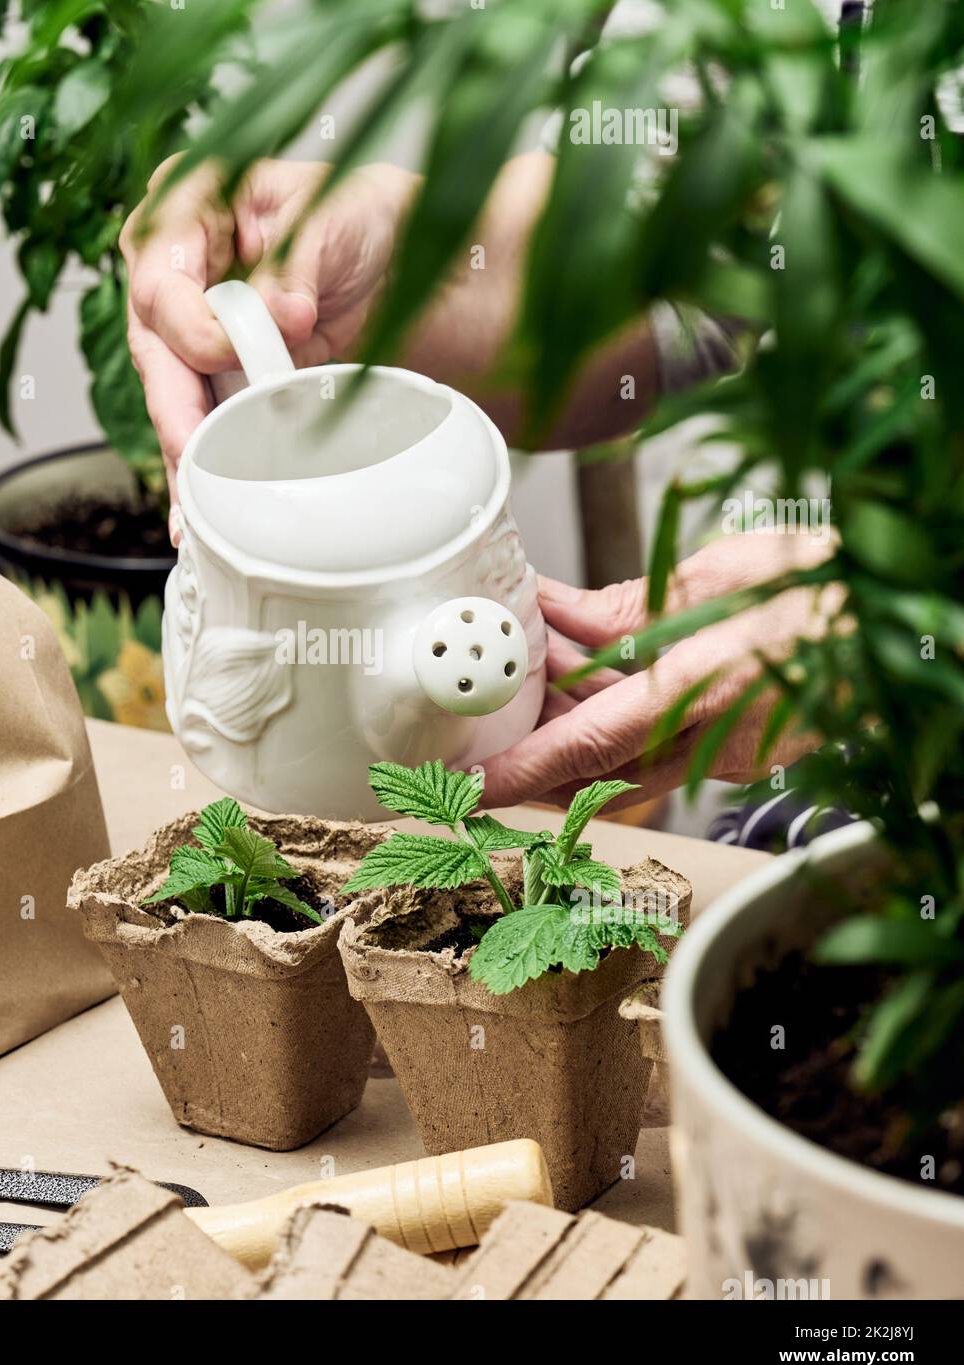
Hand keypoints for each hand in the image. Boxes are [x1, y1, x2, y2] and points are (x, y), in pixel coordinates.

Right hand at [119, 156, 418, 512]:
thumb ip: (297, 260)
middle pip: (154, 350)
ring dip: (184, 456)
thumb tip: (283, 313)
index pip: (160, 282)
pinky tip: (198, 510)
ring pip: (169, 399)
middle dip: (174, 410)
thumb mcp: (333, 213)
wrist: (400, 264)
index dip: (192, 328)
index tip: (231, 354)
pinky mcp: (215, 379)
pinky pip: (198, 426)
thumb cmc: (358, 215)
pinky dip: (202, 468)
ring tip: (192, 509)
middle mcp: (176, 271)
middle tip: (192, 452)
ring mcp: (190, 329)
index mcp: (186, 207)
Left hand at [480, 532, 839, 808]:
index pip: (582, 749)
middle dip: (535, 741)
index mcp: (696, 690)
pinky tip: (591, 672)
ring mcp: (726, 754)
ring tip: (535, 677)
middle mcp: (708, 738)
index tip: (468, 786)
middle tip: (491, 711)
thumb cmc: (823, 584)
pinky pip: (657, 748)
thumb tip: (558, 613)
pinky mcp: (739, 753)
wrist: (898, 621)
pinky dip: (617, 718)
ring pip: (622, 758)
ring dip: (573, 726)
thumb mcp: (714, 575)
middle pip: (592, 762)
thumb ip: (624, 607)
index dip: (518, 773)